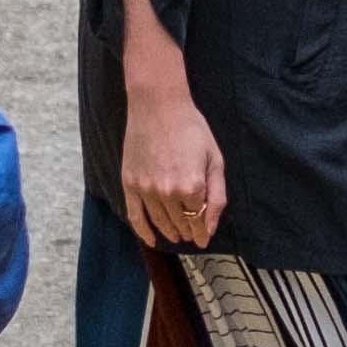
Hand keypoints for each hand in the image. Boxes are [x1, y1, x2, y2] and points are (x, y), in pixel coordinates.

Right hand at [118, 79, 227, 248]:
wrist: (158, 106)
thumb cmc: (191, 128)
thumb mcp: (215, 159)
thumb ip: (217, 196)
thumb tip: (209, 228)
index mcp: (193, 187)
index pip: (199, 220)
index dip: (202, 231)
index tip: (204, 239)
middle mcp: (168, 193)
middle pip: (180, 223)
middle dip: (188, 232)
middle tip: (192, 237)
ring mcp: (146, 190)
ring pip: (160, 222)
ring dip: (170, 232)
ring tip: (177, 236)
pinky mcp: (130, 184)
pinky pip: (135, 216)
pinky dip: (143, 232)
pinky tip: (151, 240)